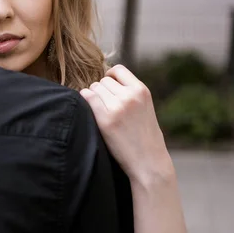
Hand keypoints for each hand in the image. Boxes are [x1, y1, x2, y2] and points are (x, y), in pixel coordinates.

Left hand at [80, 64, 173, 185]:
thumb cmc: (145, 138)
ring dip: (94, 98)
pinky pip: (87, 98)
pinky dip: (84, 101)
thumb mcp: (145, 108)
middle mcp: (130, 96)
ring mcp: (117, 107)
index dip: (110, 77)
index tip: (108, 88)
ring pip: (94, 88)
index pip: (118, 70)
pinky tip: (89, 112)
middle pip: (103, 81)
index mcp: (141, 91)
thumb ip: (130, 93)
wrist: (149, 162)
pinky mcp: (105, 119)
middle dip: (101, 91)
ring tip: (101, 112)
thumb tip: (106, 80)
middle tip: (105, 107)